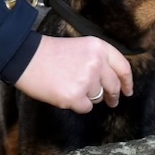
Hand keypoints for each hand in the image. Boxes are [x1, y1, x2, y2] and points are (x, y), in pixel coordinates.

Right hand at [14, 35, 133, 112]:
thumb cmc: (51, 53)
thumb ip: (99, 60)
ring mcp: (86, 80)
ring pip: (98, 98)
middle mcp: (96, 63)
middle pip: (113, 86)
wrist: (26, 58)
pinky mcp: (75, 96)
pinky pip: (85, 107)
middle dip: (113, 96)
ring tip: (71, 85)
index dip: (127, 81)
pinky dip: (77, 104)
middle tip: (111, 101)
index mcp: (99, 47)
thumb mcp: (81, 47)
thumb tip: (113, 82)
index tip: (128, 91)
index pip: (122, 67)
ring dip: (88, 97)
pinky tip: (65, 93)